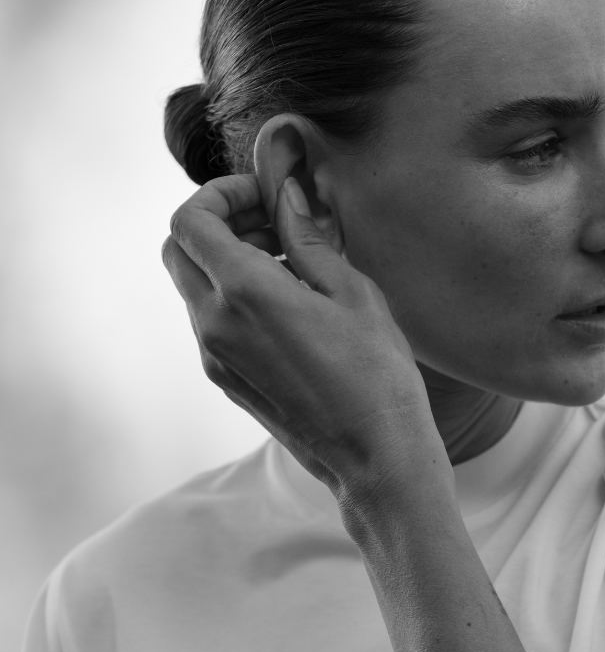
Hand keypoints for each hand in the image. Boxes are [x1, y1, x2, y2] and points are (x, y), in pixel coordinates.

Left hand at [162, 174, 441, 502]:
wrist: (375, 458)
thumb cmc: (377, 377)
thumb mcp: (353, 293)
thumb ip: (308, 237)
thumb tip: (285, 193)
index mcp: (244, 293)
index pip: (191, 220)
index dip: (220, 194)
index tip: (263, 196)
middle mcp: (215, 324)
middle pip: (179, 249)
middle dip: (218, 225)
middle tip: (272, 226)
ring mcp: (215, 357)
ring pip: (193, 286)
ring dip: (227, 262)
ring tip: (291, 268)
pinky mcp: (226, 380)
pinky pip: (211, 321)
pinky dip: (234, 298)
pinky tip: (288, 307)